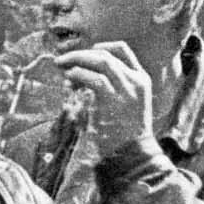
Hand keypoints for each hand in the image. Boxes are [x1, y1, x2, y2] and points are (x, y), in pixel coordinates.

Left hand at [57, 41, 154, 162]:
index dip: (101, 47)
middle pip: (106, 55)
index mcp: (141, 80)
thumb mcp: (124, 107)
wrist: (132, 156)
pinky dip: (78, 75)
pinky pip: (92, 78)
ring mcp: (126, 89)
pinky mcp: (112, 99)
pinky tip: (68, 81)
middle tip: (62, 60)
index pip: (123, 50)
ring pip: (100, 61)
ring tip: (61, 67)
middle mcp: (135, 81)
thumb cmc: (124, 136)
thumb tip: (81, 76)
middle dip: (81, 54)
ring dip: (77, 61)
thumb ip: (111, 89)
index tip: (86, 52)